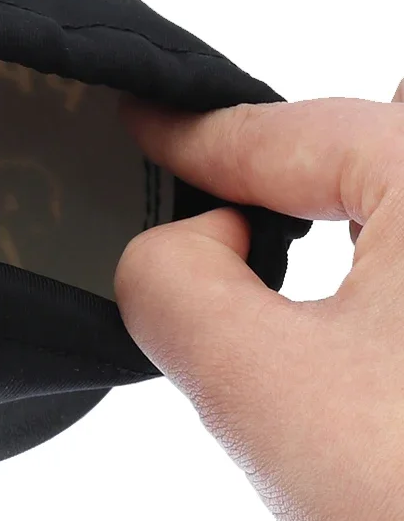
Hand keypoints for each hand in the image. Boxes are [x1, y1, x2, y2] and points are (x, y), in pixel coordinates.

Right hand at [115, 83, 403, 520]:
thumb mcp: (266, 394)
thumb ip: (170, 285)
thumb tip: (178, 242)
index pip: (281, 134)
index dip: (188, 134)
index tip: (142, 126)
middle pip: (373, 129)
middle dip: (295, 152)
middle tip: (218, 193)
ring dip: (353, 204)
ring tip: (286, 240)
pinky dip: (389, 254)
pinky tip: (376, 302)